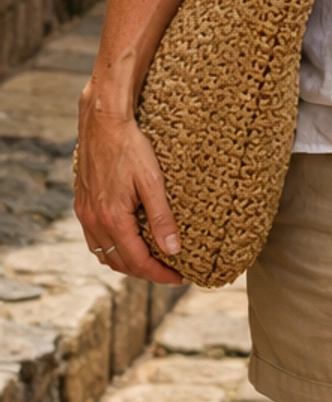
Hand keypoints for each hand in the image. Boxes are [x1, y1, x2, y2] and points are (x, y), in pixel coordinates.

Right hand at [74, 97, 182, 284]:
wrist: (103, 122)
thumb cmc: (130, 147)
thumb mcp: (153, 182)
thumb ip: (161, 218)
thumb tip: (173, 250)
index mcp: (113, 219)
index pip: (137, 261)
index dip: (159, 274)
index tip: (179, 278)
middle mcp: (95, 221)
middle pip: (120, 262)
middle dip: (145, 271)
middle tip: (169, 271)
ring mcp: (85, 213)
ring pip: (104, 253)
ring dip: (126, 261)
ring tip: (151, 260)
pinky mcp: (82, 203)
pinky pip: (94, 238)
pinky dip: (111, 247)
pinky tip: (126, 240)